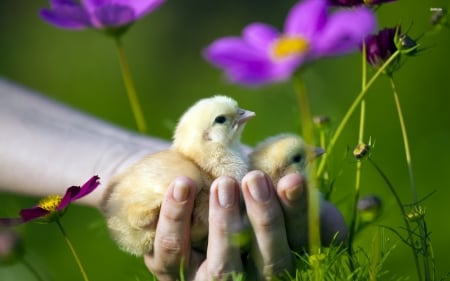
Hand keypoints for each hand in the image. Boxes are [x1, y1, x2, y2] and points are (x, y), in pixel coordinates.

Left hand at [144, 171, 346, 279]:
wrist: (186, 211)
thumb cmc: (235, 197)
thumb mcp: (258, 192)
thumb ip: (274, 186)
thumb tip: (294, 168)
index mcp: (282, 252)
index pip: (299, 236)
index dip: (297, 210)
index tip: (292, 179)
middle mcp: (253, 276)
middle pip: (270, 260)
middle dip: (265, 219)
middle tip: (254, 179)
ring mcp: (212, 280)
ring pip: (222, 267)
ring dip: (224, 223)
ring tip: (223, 183)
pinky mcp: (173, 272)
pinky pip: (171, 253)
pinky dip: (175, 217)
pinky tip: (183, 184)